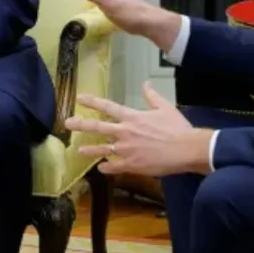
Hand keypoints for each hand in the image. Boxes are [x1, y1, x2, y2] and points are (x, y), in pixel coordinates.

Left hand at [65, 82, 212, 175]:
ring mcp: (126, 150)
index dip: (93, 101)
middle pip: (98, 127)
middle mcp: (125, 132)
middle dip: (81, 124)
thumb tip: (145, 83)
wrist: (186, 149)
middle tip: (67, 123)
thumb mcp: (165, 107)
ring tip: (78, 151)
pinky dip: (107, 168)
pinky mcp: (132, 164)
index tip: (80, 98)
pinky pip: (115, 167)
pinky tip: (102, 169)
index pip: (108, 107)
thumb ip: (152, 96)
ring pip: (103, 149)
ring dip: (89, 150)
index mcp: (132, 117)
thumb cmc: (177, 127)